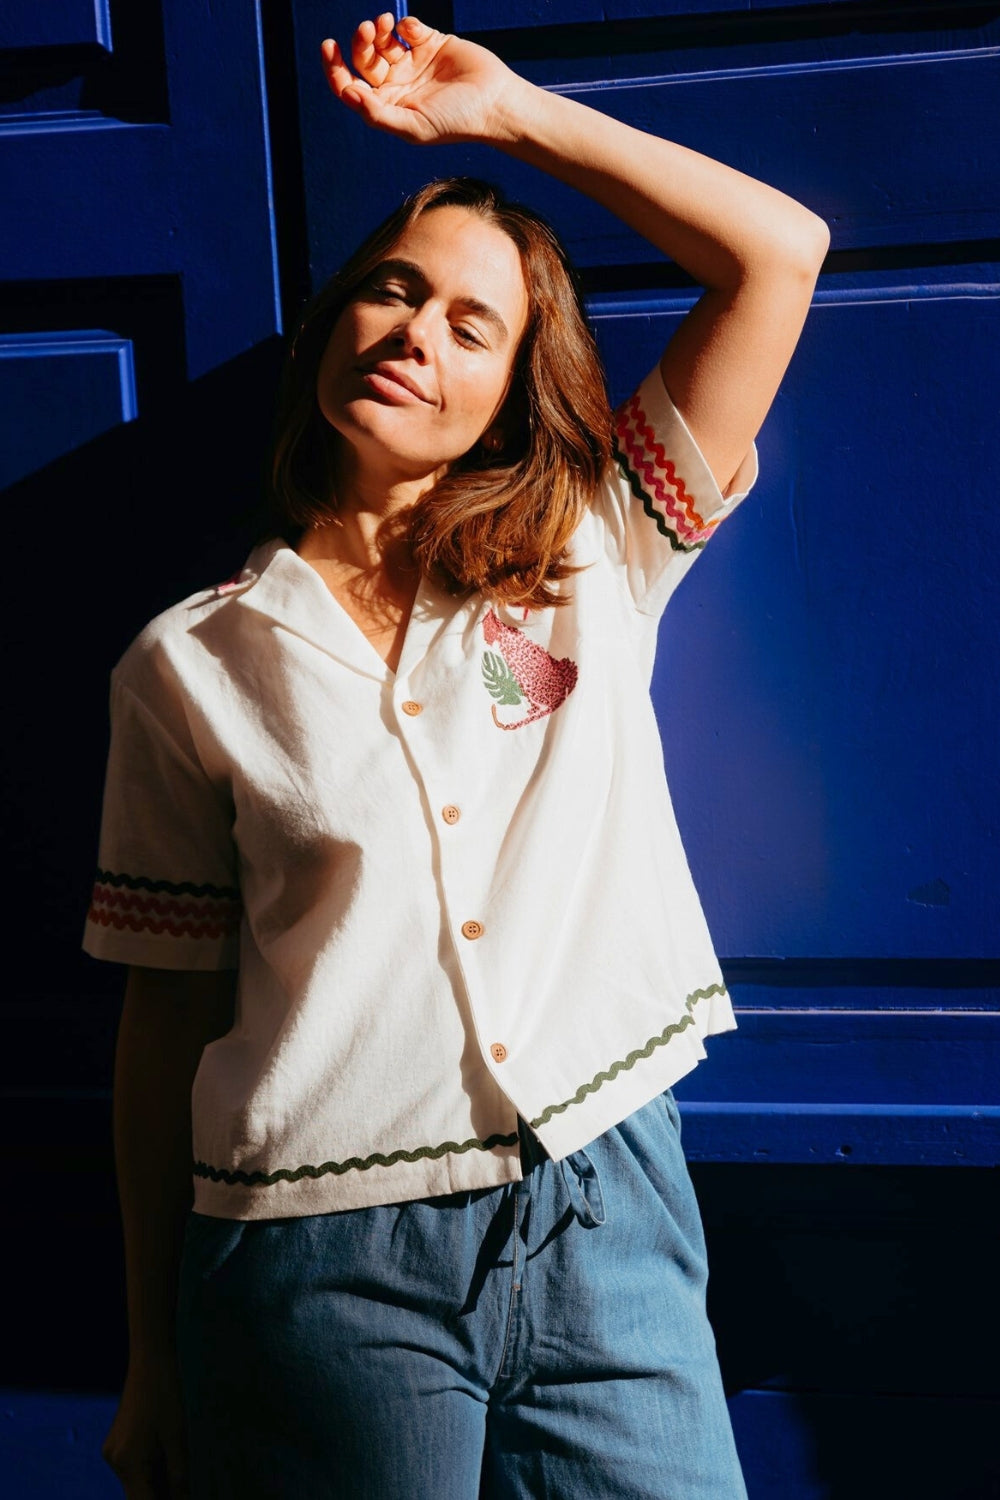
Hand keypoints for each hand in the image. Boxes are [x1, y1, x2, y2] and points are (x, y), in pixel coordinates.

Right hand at [102, 1359, 189, 1498]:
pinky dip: (152, 1470)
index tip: (184, 1499)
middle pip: (139, 1494)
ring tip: (183, 1481)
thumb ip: (179, 1473)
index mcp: (127, 1461)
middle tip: (187, 1491)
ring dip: (158, 1485)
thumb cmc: (166, 1394)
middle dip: (162, 1496)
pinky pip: (135, 1466)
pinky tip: (172, 1466)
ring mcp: (114, 1451)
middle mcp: (115, 1460)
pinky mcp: (118, 1442)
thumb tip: (184, 1499)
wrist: (150, 1360)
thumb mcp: (177, 1436)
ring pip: (137, 1481)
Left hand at [321, 14, 519, 144]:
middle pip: (364, 59)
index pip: (351, 86)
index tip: (329, 47)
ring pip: (382, 40)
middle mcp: (397, 84)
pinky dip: (405, 24)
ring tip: (384, 24)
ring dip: (377, 29)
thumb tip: (348, 94)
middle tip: (368, 30)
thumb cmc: (456, 122)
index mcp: (388, 106)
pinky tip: (415, 32)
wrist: (494, 104)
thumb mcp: (413, 126)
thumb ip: (378, 114)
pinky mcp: (430, 42)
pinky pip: (408, 27)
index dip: (335, 68)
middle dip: (360, 42)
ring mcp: (413, 62)